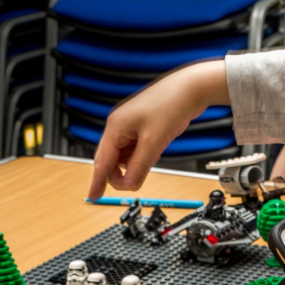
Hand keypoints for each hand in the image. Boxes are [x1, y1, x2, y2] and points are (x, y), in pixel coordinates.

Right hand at [88, 60, 230, 199]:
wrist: (191, 88)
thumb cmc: (170, 104)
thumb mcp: (154, 141)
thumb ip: (140, 165)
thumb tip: (129, 184)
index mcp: (116, 127)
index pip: (102, 161)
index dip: (98, 181)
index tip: (93, 196)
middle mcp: (119, 125)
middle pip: (112, 159)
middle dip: (122, 172)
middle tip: (135, 183)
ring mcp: (131, 125)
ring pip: (126, 155)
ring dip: (136, 162)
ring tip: (154, 153)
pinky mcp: (143, 126)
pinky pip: (137, 148)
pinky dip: (144, 154)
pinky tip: (156, 149)